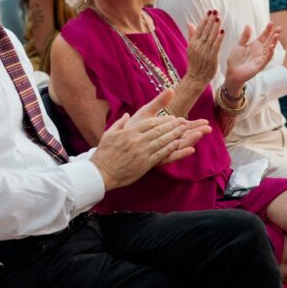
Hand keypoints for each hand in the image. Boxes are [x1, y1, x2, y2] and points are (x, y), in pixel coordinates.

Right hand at [90, 89, 211, 189]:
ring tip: (185, 130)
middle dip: (172, 125)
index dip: (162, 119)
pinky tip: (179, 144)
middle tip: (183, 121)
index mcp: (129, 131)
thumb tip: (127, 115)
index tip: (171, 117)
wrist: (102, 172)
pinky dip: (172, 148)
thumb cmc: (104, 153)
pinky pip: (162, 154)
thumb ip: (119, 123)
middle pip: (159, 130)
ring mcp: (142, 152)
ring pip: (163, 141)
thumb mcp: (109, 134)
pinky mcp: (145, 163)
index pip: (150, 122)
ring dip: (175, 134)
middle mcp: (137, 140)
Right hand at [184, 10, 224, 85]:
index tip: (209, 11)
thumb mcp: (190, 48)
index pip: (199, 29)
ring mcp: (204, 52)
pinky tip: (222, 31)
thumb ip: (191, 35)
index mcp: (193, 43)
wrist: (196, 78)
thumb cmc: (195, 63)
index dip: (205, 20)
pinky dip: (219, 38)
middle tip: (215, 11)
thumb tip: (189, 23)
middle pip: (205, 31)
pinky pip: (216, 46)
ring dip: (215, 27)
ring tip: (219, 18)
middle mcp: (198, 46)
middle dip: (211, 20)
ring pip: (211, 37)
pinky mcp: (212, 57)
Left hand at [224, 23, 279, 93]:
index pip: (263, 36)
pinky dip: (269, 53)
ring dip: (273, 42)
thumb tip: (248, 25)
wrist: (232, 73)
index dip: (267, 30)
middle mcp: (260, 51)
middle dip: (274, 34)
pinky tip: (271, 47)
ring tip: (276, 35)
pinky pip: (266, 58)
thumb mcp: (239, 45)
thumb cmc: (235, 60)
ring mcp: (261, 58)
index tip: (271, 23)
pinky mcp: (260, 65)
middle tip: (279, 28)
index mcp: (255, 45)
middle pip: (269, 41)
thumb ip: (244, 36)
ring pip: (269, 49)